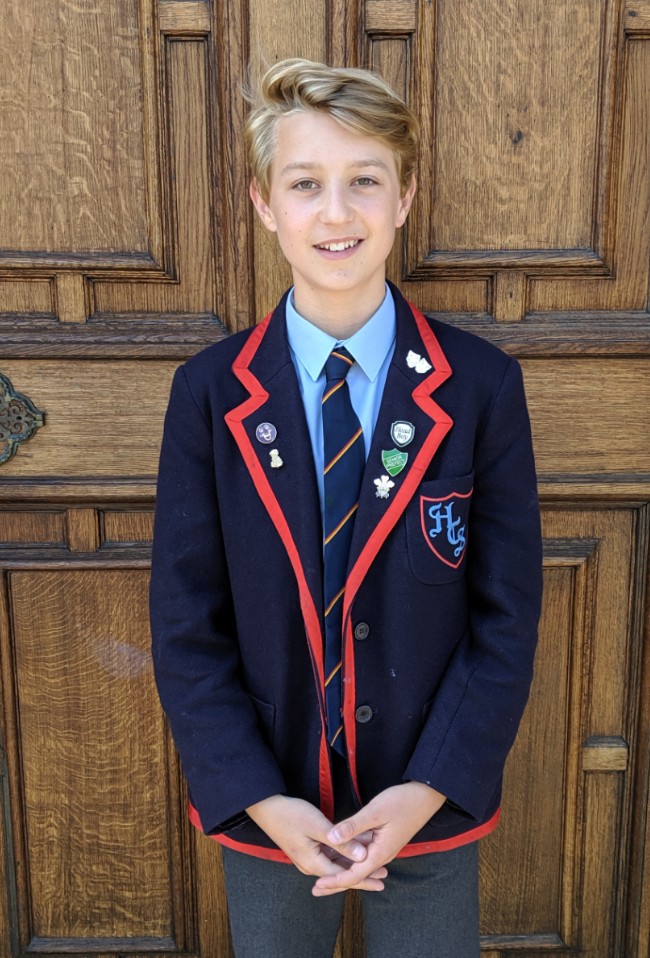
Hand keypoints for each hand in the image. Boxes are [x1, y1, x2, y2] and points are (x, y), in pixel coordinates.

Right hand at [245, 794, 386, 890]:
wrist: (267, 808)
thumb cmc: (292, 814)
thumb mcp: (318, 827)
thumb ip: (341, 843)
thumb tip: (363, 857)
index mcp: (313, 863)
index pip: (344, 877)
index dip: (364, 878)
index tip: (382, 879)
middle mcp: (310, 865)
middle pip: (341, 874)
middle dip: (362, 874)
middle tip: (384, 876)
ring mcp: (307, 857)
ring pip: (336, 864)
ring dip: (354, 863)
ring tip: (375, 863)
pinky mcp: (307, 849)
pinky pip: (329, 856)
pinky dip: (344, 855)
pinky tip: (356, 850)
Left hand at [312, 782, 445, 895]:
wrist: (426, 795)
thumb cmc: (402, 802)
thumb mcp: (375, 811)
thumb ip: (353, 826)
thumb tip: (331, 838)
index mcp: (380, 853)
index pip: (354, 875)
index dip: (334, 881)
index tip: (317, 886)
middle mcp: (382, 855)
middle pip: (355, 875)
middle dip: (335, 882)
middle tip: (315, 889)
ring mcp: (383, 848)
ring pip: (359, 864)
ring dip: (342, 869)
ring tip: (323, 872)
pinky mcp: (383, 840)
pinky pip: (364, 853)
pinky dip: (351, 856)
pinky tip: (339, 851)